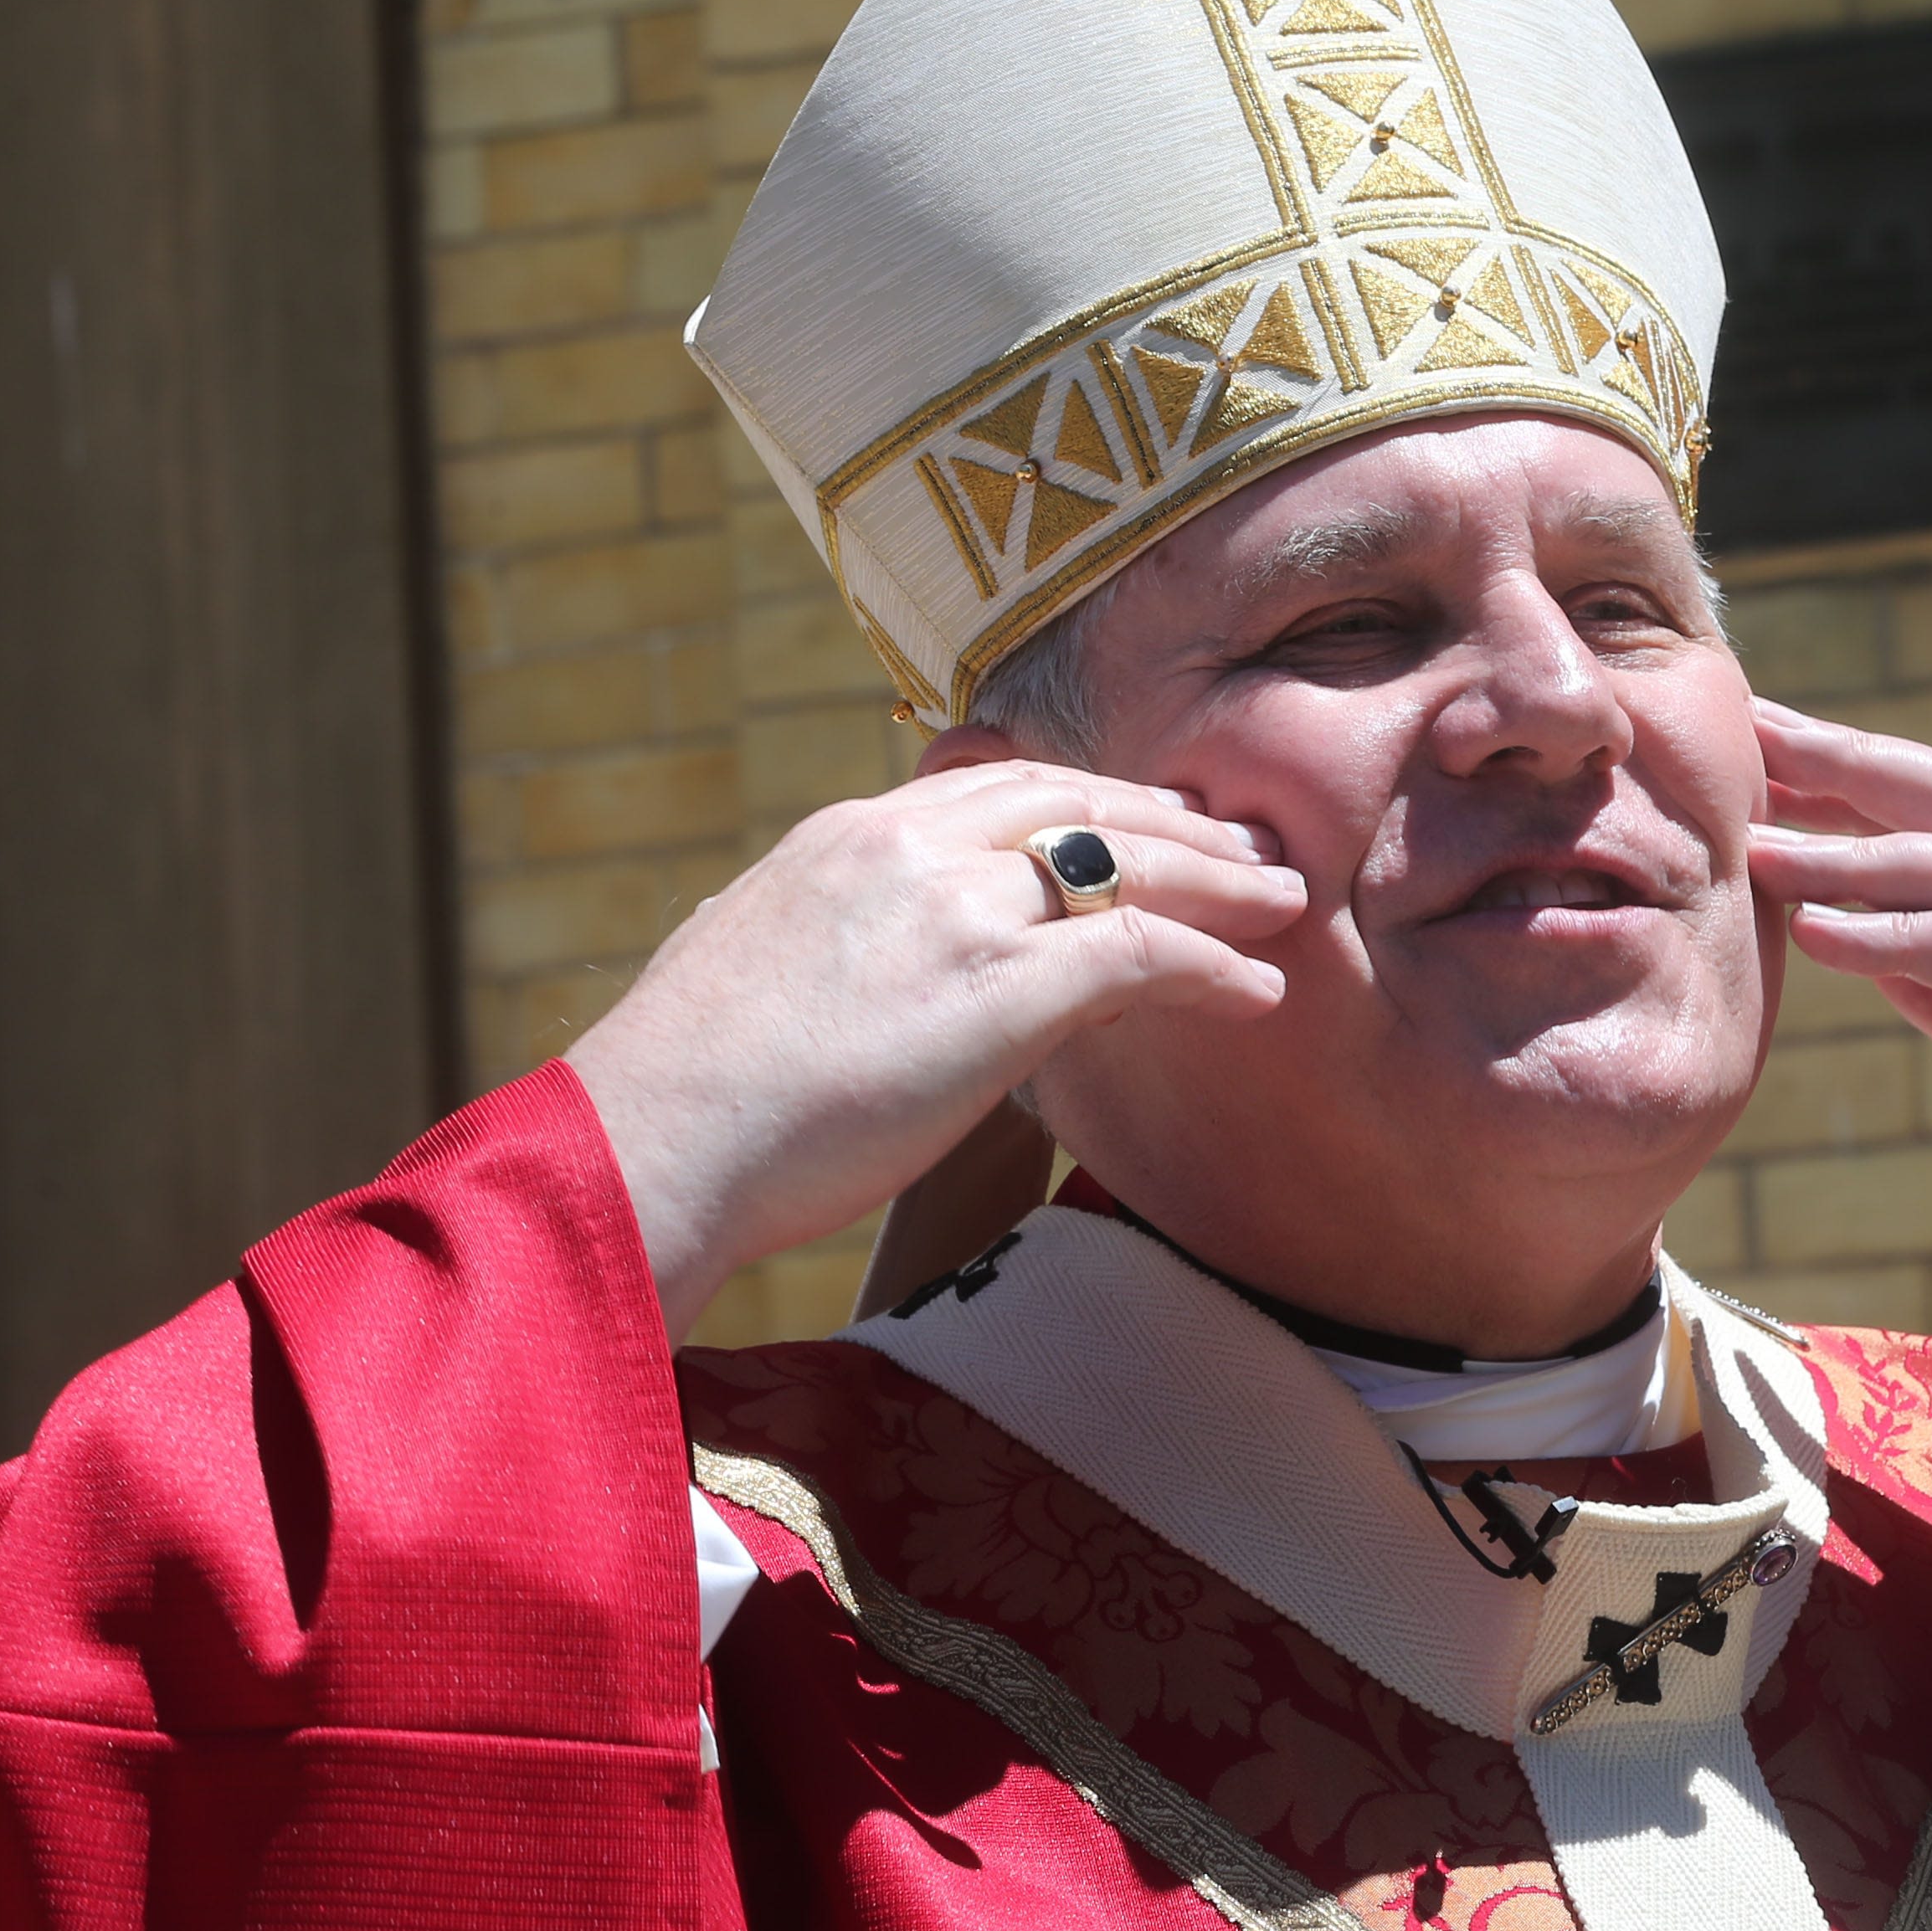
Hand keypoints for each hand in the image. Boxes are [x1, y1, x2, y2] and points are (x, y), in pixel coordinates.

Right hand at [568, 751, 1302, 1331]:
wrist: (646, 1144)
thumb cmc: (682, 1093)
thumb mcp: (752, 965)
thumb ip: (825, 940)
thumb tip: (850, 967)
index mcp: (847, 836)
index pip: (1002, 786)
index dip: (1094, 801)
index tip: (1153, 820)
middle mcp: (908, 848)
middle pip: (1079, 804)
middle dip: (1176, 822)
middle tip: (1247, 844)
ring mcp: (955, 911)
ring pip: (1126, 865)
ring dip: (1220, 882)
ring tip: (1285, 902)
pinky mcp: (994, 988)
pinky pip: (1138, 953)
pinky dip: (1210, 964)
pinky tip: (1255, 988)